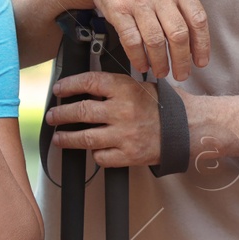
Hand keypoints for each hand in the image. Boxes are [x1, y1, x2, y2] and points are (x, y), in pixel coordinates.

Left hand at [46, 70, 160, 167]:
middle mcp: (122, 111)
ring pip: (84, 138)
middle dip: (60, 114)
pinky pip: (100, 157)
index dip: (68, 85)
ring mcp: (124, 135)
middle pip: (80, 112)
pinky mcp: (128, 155)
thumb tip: (82, 89)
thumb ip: (112, 87)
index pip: (88, 82)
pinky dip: (94, 154)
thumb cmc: (160, 106)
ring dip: (66, 138)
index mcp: (125, 89)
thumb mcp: (137, 86)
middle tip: (52, 116)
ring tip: (58, 137)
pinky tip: (91, 150)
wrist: (185, 128)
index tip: (58, 90)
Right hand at [72, 0, 208, 79]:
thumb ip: (180, 4)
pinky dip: (138, 58)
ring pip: (156, 41)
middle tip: (181, 74)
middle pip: (178, 35)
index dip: (202, 45)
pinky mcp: (118, 10)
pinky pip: (132, 41)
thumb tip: (194, 38)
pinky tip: (142, 65)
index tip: (200, 62)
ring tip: (161, 72)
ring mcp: (139, 2)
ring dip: (160, 63)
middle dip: (182, 61)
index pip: (197, 19)